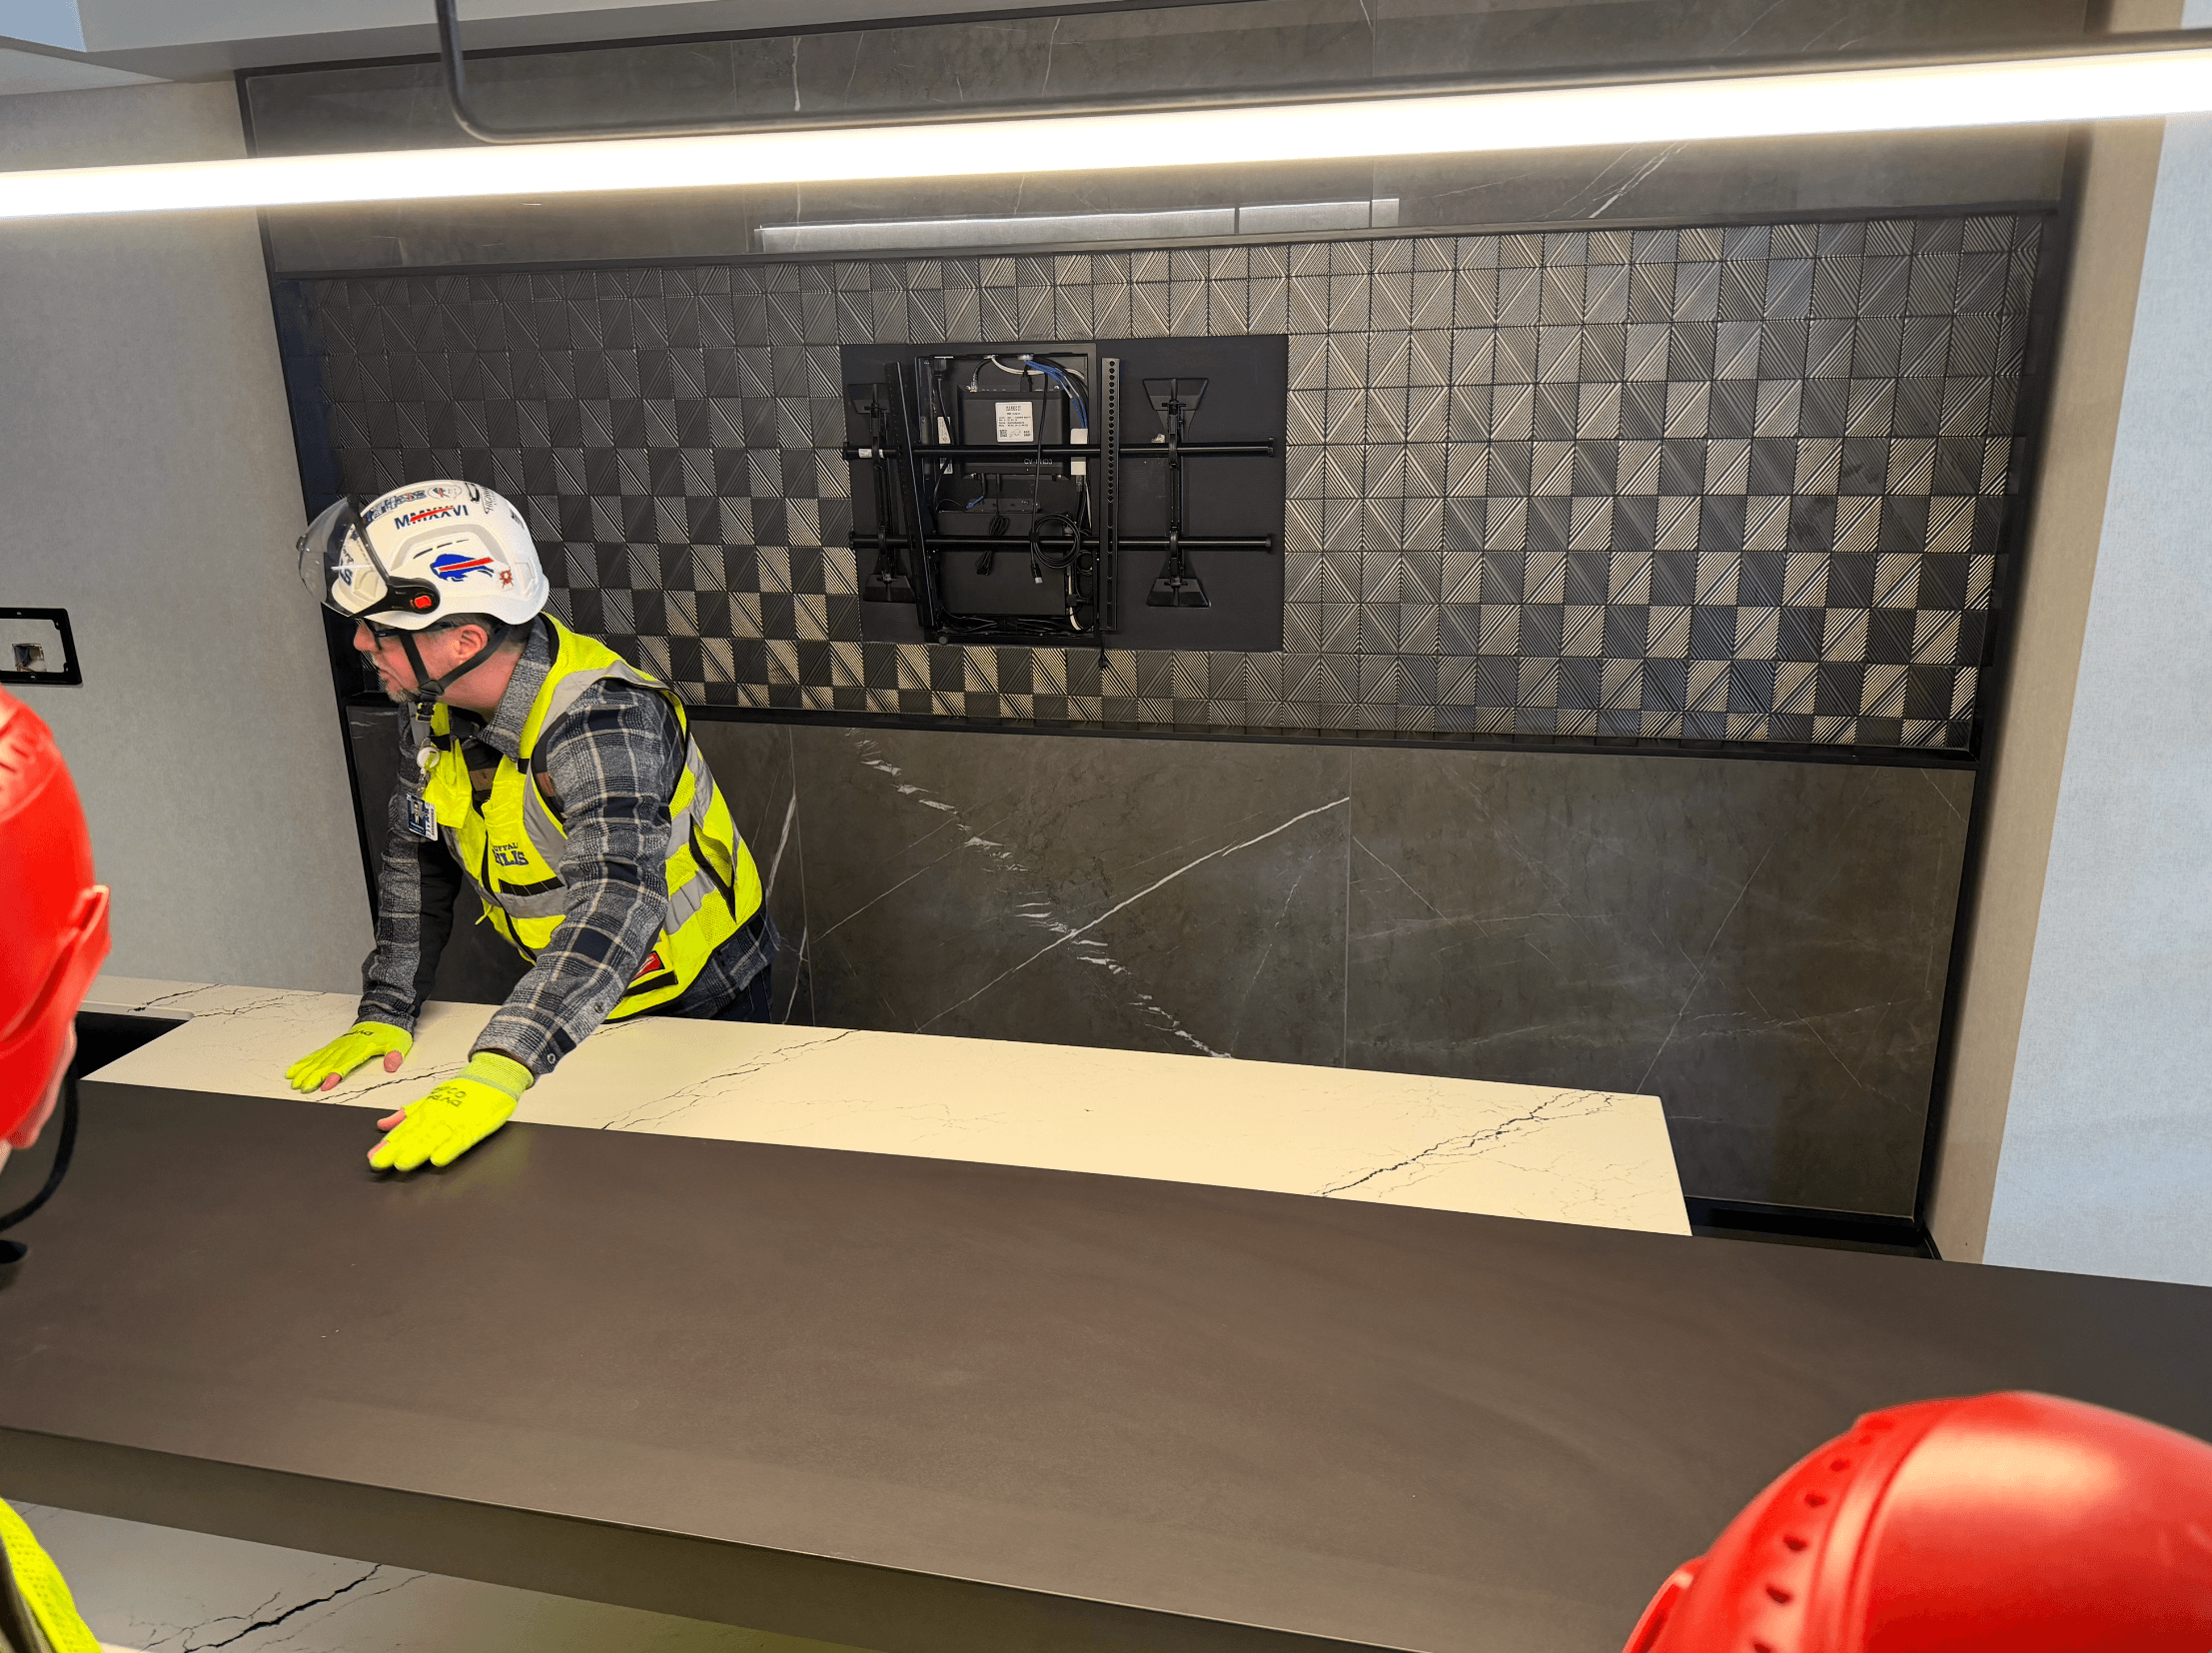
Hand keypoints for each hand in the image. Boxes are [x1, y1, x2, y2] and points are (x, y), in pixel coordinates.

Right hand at [286, 1021, 412, 1092]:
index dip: (335, 1075)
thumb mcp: (399, 1043)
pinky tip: (294, 1070)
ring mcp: (338, 1045)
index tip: (325, 1085)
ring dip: (306, 1071)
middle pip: (328, 1063)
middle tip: (303, 1088)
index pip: (346, 1063)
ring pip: (319, 1060)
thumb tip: (392, 1066)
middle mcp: (346, 1046)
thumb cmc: (391, 1033)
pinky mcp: (334, 1045)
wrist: (383, 1016)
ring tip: (294, 1082)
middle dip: (314, 1076)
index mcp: (362, 1047)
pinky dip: (304, 1062)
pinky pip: (316, 1054)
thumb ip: (395, 1055)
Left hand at [369, 1052, 532, 1170]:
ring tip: (403, 1163)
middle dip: (396, 1149)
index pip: (403, 1130)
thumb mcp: (430, 1098)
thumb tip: (382, 1124)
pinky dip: (449, 1150)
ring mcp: (456, 1121)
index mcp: (426, 1109)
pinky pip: (460, 1140)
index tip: (373, 1157)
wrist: (493, 1077)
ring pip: (434, 1138)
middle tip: (380, 1163)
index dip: (388, 1144)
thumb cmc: (463, 1090)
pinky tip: (438, 1160)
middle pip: (414, 1135)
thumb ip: (406, 1113)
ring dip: (418, 1151)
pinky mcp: (475, 1126)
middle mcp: (437, 1115)